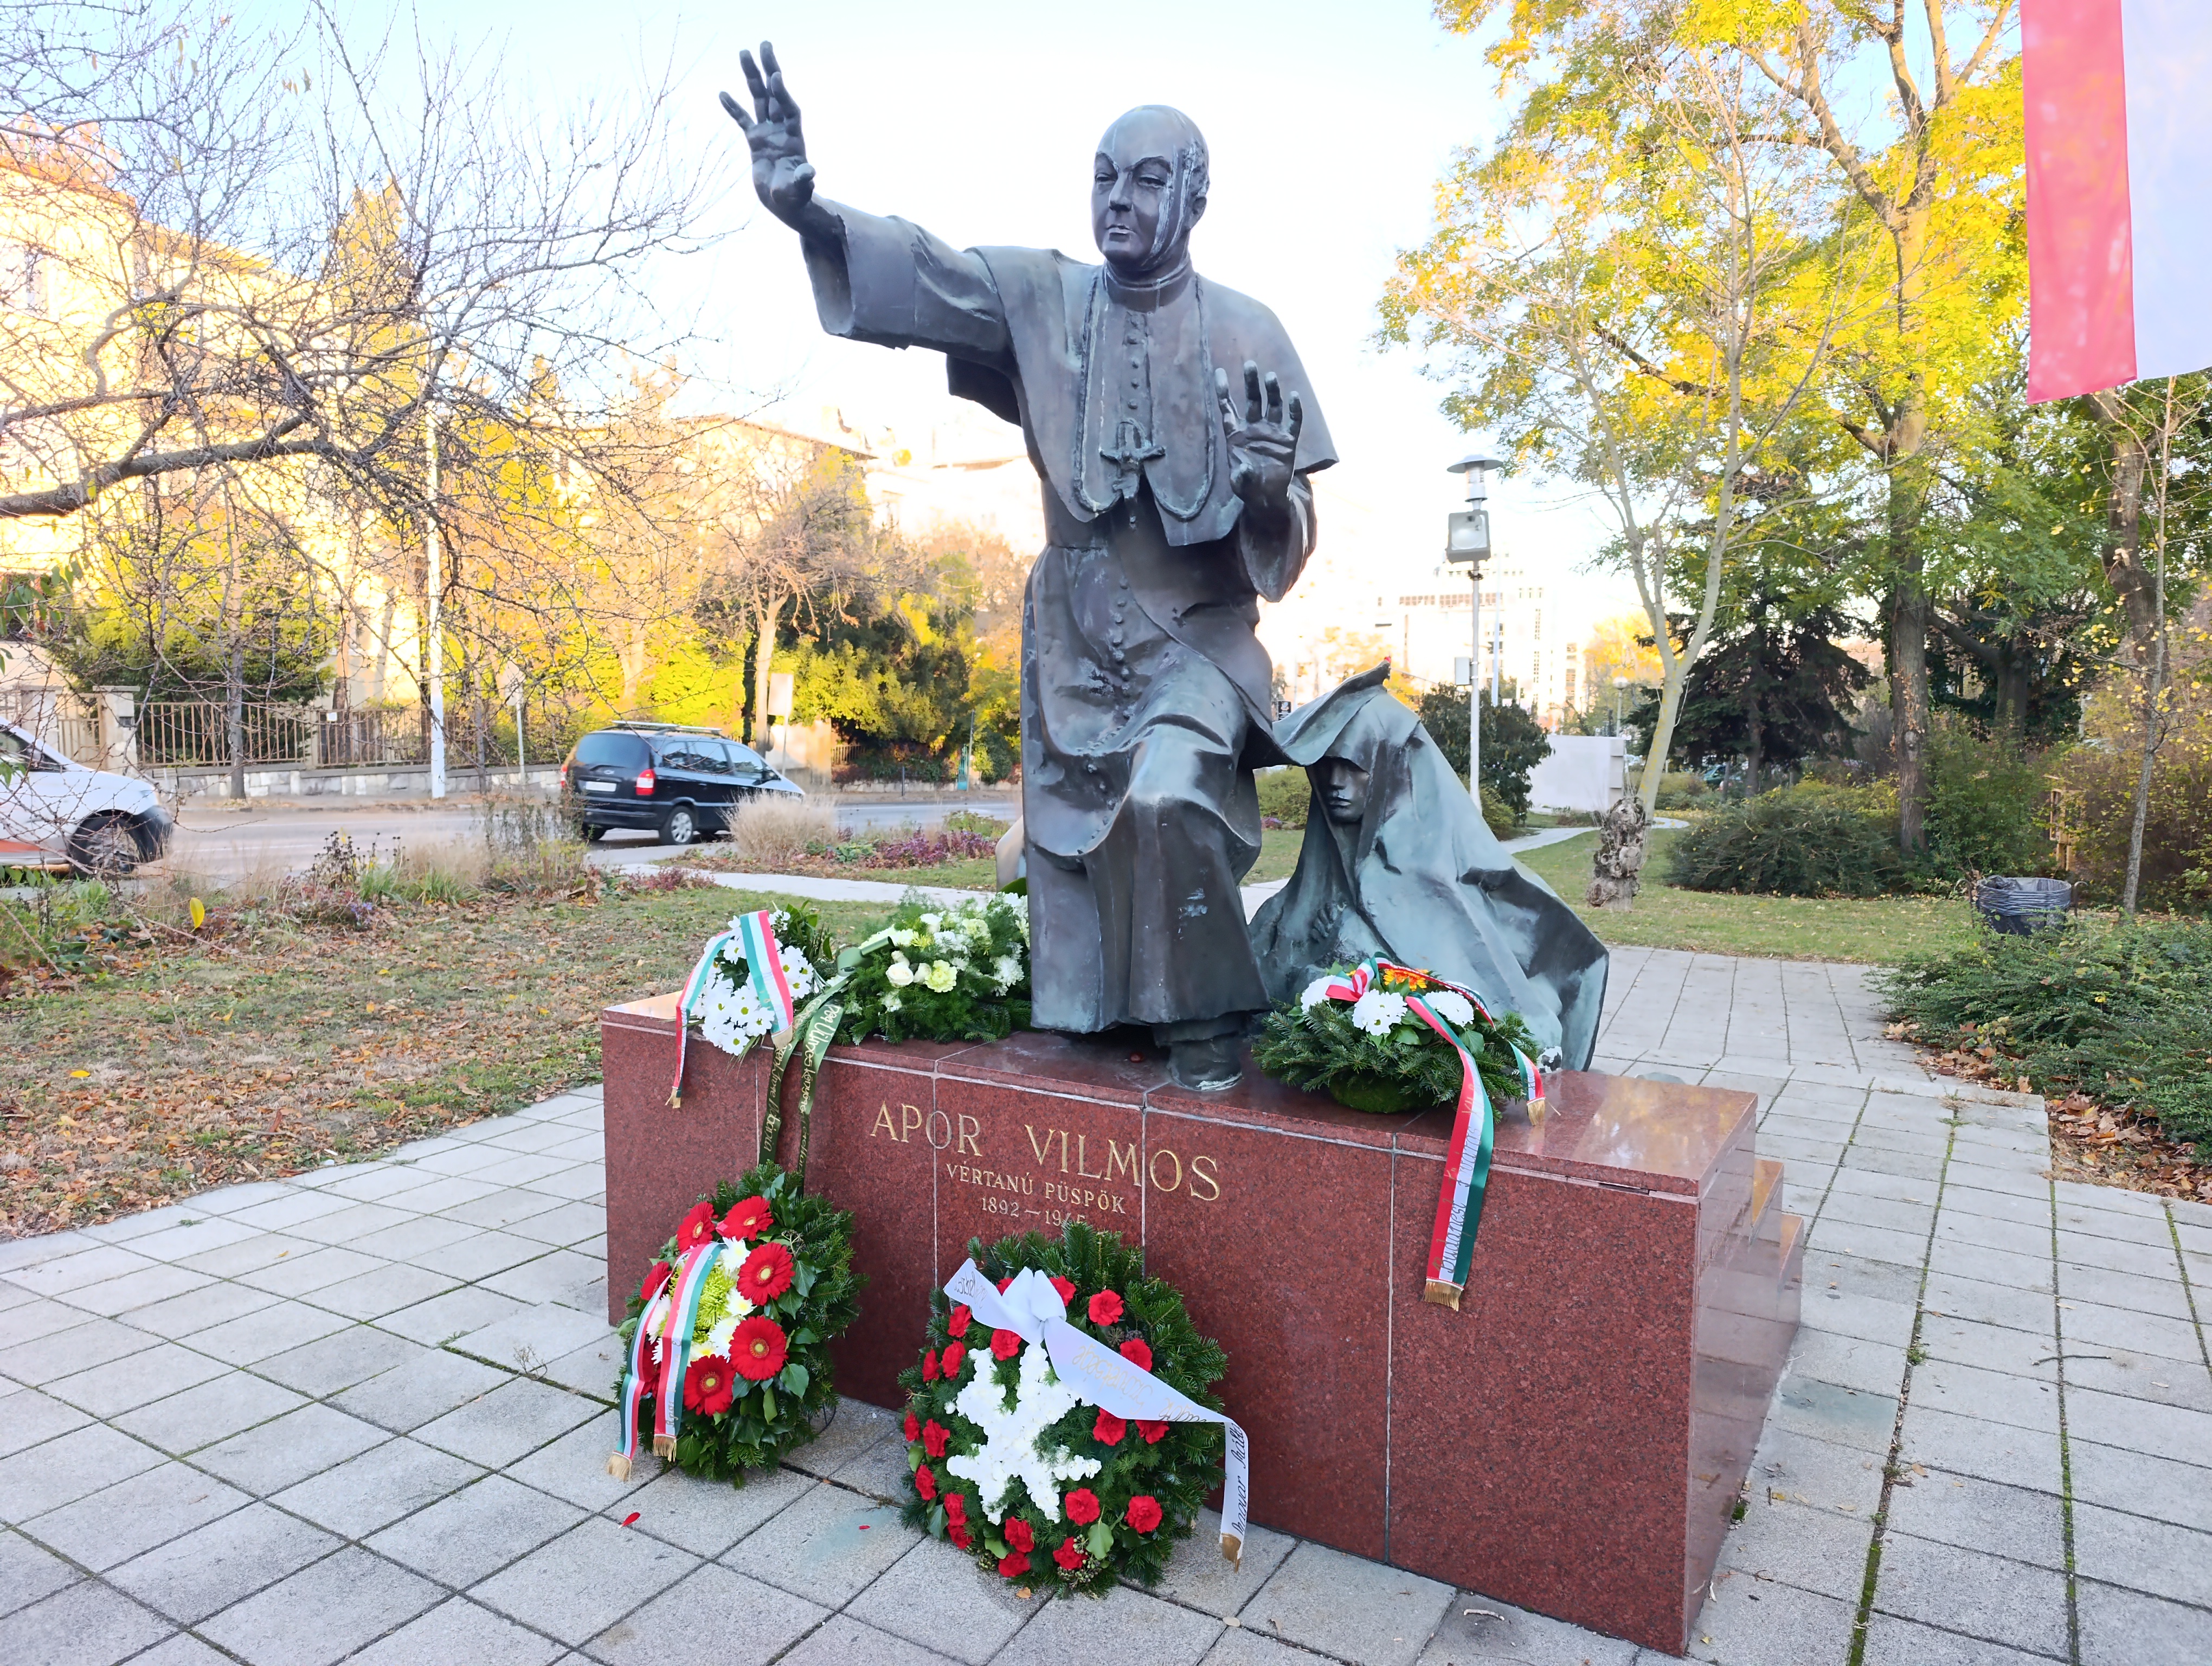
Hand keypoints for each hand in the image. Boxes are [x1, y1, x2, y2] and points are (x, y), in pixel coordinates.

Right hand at [719, 43, 824, 232]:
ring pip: (759, 99)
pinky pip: (743, 120)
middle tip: (764, 45)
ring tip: (744, 52)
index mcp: (793, 138)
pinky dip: (734, 108)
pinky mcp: (755, 141)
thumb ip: (802, 179)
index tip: (776, 77)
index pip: (788, 110)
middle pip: (774, 95)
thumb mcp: (799, 190)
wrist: (786, 205)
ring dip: (752, 77)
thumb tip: (810, 171)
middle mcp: (781, 130)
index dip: (782, 94)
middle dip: (769, 70)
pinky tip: (722, 93)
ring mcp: (768, 132)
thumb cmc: (795, 198)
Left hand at [1216, 360, 1302, 517]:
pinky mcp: (1288, 441)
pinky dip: (1294, 410)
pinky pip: (1293, 422)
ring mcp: (1272, 433)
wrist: (1267, 497)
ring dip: (1272, 391)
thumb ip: (1241, 475)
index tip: (1220, 371)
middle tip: (1249, 365)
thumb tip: (1244, 468)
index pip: (1228, 408)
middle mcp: (1254, 429)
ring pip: (1272, 406)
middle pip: (1252, 400)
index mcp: (1236, 435)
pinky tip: (1294, 396)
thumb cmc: (1248, 487)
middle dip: (1251, 383)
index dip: (1223, 391)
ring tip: (1270, 376)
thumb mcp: (1240, 483)